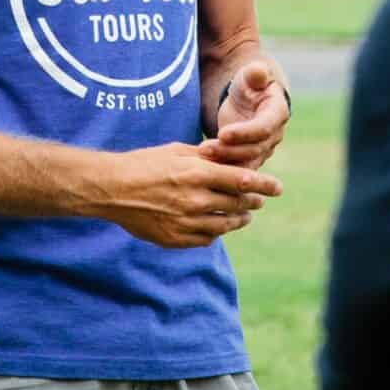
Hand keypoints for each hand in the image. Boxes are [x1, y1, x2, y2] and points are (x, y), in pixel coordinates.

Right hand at [94, 141, 283, 247]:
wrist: (111, 189)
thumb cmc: (143, 164)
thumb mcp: (175, 151)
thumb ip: (205, 155)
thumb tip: (230, 153)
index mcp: (197, 173)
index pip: (242, 180)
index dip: (264, 184)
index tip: (277, 187)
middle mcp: (195, 199)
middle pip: (237, 203)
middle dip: (253, 202)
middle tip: (260, 201)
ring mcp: (186, 222)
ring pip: (225, 225)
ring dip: (239, 219)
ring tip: (245, 216)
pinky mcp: (176, 239)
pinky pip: (206, 239)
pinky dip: (217, 232)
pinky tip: (219, 227)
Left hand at [206, 58, 290, 168]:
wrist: (246, 95)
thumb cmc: (248, 81)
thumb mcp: (251, 72)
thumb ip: (256, 72)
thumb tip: (259, 71)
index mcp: (277, 112)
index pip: (264, 128)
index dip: (245, 133)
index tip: (223, 134)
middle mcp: (273, 135)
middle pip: (253, 150)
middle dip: (228, 151)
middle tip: (204, 149)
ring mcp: (262, 149)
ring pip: (245, 163)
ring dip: (223, 162)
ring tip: (200, 157)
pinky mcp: (248, 158)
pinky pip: (236, 169)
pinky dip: (220, 169)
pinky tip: (202, 166)